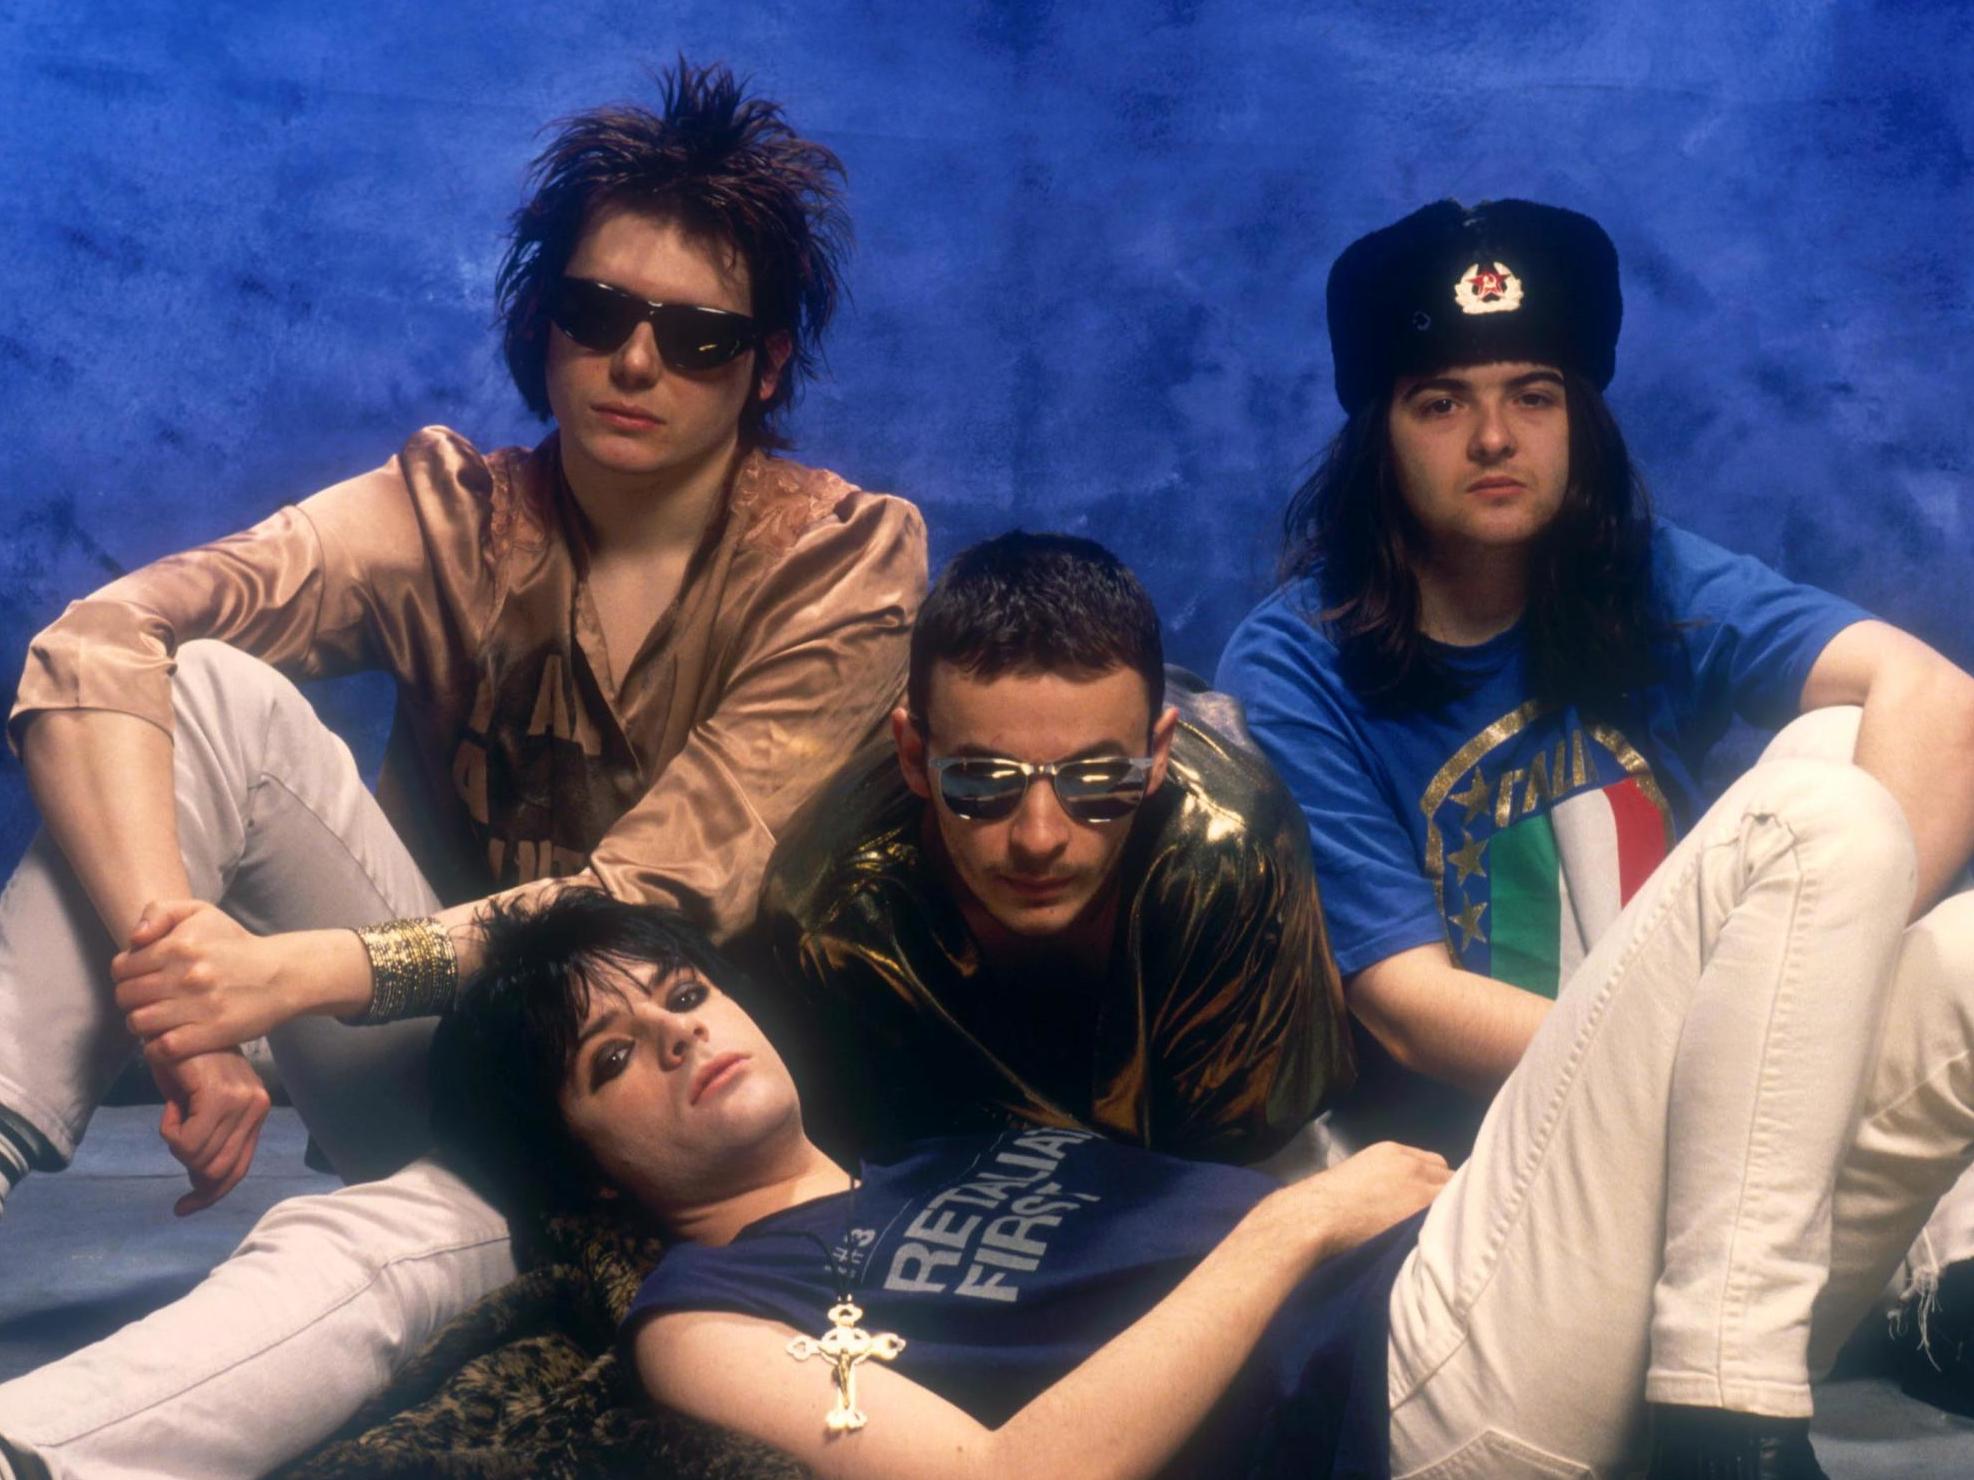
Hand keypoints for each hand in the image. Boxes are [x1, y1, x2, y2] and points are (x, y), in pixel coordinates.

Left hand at [112, 899, 311, 1059]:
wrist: (283, 974)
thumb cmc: (236, 945)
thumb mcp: (201, 913)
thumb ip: (161, 912)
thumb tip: (134, 939)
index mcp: (179, 945)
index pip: (121, 968)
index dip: (126, 974)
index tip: (141, 978)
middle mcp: (185, 975)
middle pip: (126, 996)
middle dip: (131, 999)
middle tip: (148, 999)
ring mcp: (198, 1007)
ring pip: (138, 1023)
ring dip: (141, 1023)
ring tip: (156, 1019)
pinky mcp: (210, 1034)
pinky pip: (162, 1048)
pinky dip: (155, 1049)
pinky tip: (164, 1041)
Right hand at [149, 1048, 271, 1214]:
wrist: (174, 1027)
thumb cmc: (185, 1066)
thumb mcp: (200, 1109)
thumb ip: (209, 1141)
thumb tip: (201, 1183)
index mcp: (256, 1112)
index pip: (238, 1169)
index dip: (210, 1194)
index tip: (184, 1208)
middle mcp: (256, 1107)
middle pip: (216, 1169)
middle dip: (188, 1165)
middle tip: (173, 1130)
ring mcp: (241, 1101)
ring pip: (197, 1157)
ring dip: (175, 1141)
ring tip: (176, 1107)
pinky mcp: (220, 1095)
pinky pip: (185, 1141)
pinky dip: (168, 1129)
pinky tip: (172, 1102)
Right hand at [1272, 1141, 1451, 1259]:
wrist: (1316, 1216)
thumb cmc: (1326, 1203)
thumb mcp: (1357, 1175)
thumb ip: (1383, 1178)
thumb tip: (1397, 1196)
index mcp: (1391, 1151)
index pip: (1432, 1162)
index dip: (1433, 1182)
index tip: (1428, 1199)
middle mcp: (1410, 1163)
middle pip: (1446, 1175)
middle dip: (1444, 1193)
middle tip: (1437, 1217)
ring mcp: (1418, 1186)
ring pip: (1452, 1194)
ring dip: (1448, 1210)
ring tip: (1439, 1231)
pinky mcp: (1422, 1209)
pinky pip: (1449, 1214)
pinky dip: (1448, 1224)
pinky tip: (1441, 1239)